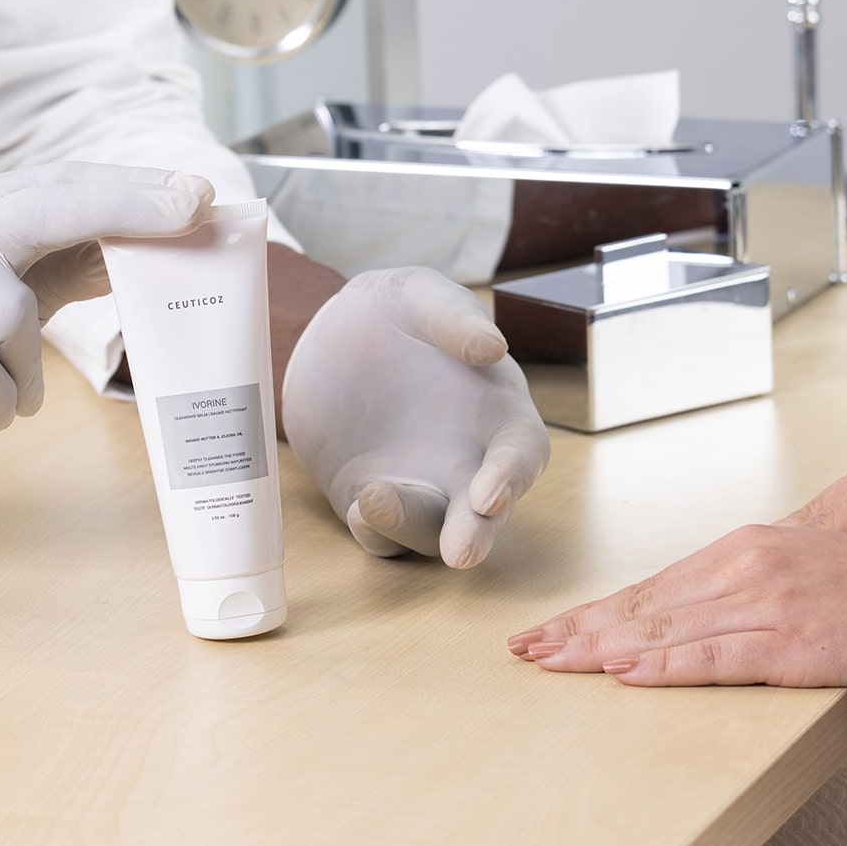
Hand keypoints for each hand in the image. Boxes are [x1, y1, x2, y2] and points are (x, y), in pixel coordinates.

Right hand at [0, 163, 212, 491]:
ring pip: (14, 312)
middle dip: (124, 207)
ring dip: (27, 366)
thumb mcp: (4, 297)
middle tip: (192, 210)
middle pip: (41, 205)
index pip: (57, 183)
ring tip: (3, 388)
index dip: (131, 188)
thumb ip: (66, 265)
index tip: (199, 192)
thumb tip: (156, 244)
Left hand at [282, 267, 549, 567]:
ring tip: (372, 499)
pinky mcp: (372, 499)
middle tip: (461, 551)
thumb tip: (492, 348)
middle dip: (478, 533)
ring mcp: (420, 485)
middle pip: (486, 512)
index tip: (490, 492)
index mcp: (495, 409)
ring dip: (411, 528)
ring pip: (431, 532)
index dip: (512, 475)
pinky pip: (380, 534)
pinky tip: (360, 506)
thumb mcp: (416, 295)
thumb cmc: (391, 310)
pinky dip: (374, 531)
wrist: (325, 336)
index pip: (520, 451)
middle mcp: (466, 458)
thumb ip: (452, 317)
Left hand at [508, 522, 846, 702]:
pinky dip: (665, 668)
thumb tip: (702, 611)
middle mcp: (751, 565)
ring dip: (602, 649)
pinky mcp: (795, 642)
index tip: (555, 627)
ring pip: (667, 629)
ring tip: (553, 662)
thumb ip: (752, 588)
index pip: (656, 585)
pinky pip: (717, 657)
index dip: (600, 609)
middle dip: (580, 628)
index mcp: (752, 547)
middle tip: (527, 647)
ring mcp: (771, 602)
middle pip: (647, 604)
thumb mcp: (808, 573)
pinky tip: (625, 675)